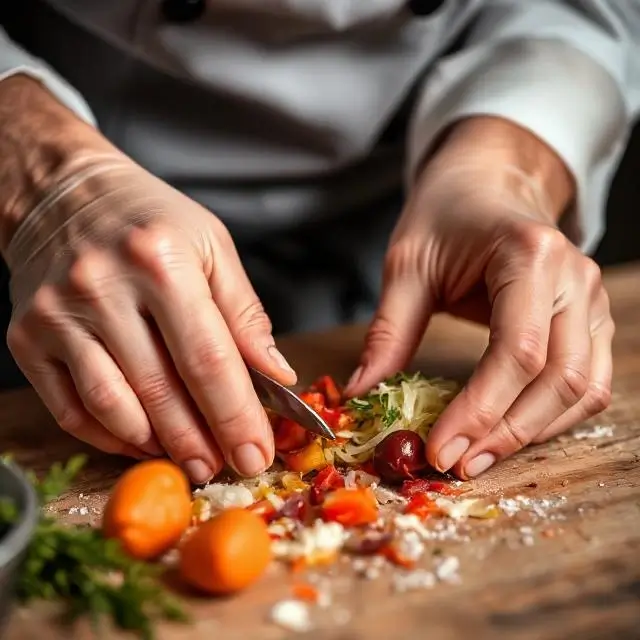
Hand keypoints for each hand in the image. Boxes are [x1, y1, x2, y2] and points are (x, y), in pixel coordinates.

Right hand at [1, 79, 295, 482]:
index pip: (208, 359)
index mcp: (161, 261)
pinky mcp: (26, 336)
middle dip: (200, 443)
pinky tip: (141, 441)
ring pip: (112, 407)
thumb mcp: (212, 247)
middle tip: (224, 469)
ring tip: (189, 459)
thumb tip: (277, 376)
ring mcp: (57, 315)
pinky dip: (109, 436)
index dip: (236, 416)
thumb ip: (245, 314)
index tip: (257, 454)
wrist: (63, 194)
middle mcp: (102, 287)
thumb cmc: (150, 221)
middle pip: (161, 391)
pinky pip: (70, 407)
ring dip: (156, 445)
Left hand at [346, 118, 613, 478]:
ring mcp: (591, 301)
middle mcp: (575, 279)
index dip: (480, 410)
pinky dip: (552, 417)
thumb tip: (362, 393)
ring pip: (582, 389)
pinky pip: (586, 383)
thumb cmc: (447, 214)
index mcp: (529, 255)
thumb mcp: (407, 264)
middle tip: (454, 462)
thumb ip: (389, 330)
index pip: (517, 351)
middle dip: (505, 432)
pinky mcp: (590, 321)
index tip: (439, 448)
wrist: (489, 184)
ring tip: (475, 456)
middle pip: (558, 379)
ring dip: (531, 433)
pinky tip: (508, 431)